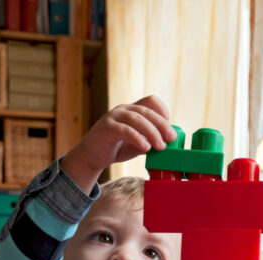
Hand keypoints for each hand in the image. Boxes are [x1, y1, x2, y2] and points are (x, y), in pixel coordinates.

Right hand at [60, 95, 176, 192]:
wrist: (92, 156)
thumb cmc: (117, 148)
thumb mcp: (138, 143)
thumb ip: (151, 140)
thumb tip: (168, 142)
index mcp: (132, 110)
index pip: (151, 101)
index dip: (163, 112)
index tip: (169, 128)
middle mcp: (124, 109)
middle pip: (147, 110)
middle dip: (162, 124)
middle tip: (171, 138)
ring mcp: (114, 116)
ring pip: (137, 119)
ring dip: (152, 132)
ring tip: (160, 146)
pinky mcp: (107, 127)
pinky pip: (125, 130)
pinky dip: (138, 138)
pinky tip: (145, 147)